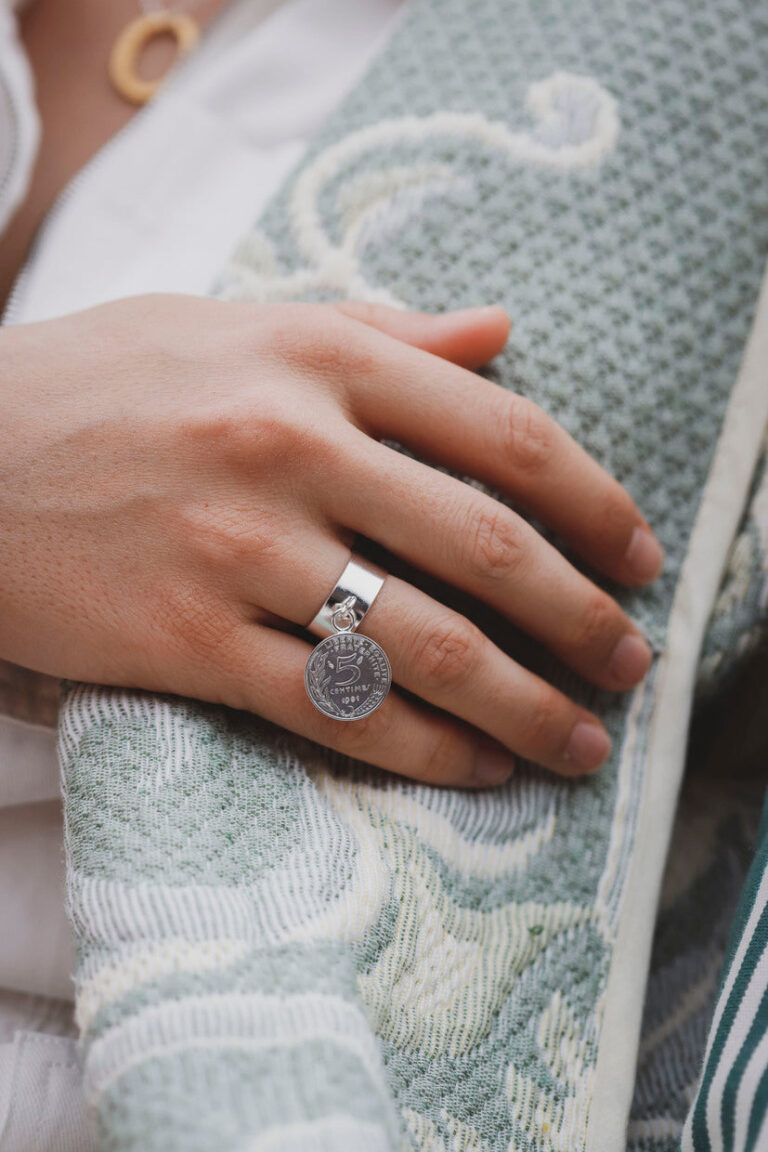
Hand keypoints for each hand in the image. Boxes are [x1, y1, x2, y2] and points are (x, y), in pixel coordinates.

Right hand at [0, 294, 662, 786]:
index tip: (639, 556)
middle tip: (632, 664)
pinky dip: (420, 749)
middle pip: (485, 548)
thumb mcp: (240, 323)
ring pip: (422, 646)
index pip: (505, 436)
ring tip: (577, 744)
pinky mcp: (186, 639)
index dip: (596, 506)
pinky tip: (473, 767)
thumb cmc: (105, 381)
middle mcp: (288, 447)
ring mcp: (237, 550)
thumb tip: (504, 333)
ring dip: (523, 706)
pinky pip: (331, 708)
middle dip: (582, 619)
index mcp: (316, 356)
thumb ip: (381, 331)